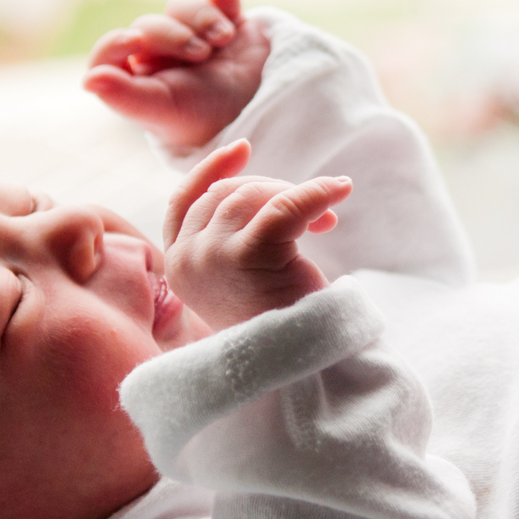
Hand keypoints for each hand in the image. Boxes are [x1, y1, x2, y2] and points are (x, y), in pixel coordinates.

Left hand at [84, 0, 271, 151]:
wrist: (258, 113)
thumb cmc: (202, 117)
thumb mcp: (161, 110)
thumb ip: (123, 96)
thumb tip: (87, 80)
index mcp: (138, 79)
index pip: (109, 53)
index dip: (114, 43)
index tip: (132, 41)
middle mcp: (161, 56)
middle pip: (150, 26)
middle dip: (175, 36)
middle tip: (200, 56)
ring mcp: (195, 38)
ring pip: (183, 8)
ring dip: (203, 19)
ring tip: (223, 40)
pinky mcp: (228, 24)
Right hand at [162, 139, 352, 328]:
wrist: (301, 369)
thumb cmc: (278, 328)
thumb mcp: (239, 282)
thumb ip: (230, 242)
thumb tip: (253, 187)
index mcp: (178, 268)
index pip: (183, 202)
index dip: (212, 170)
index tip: (243, 149)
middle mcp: (185, 261)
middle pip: (225, 194)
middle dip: (273, 191)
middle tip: (316, 214)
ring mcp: (211, 257)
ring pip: (254, 196)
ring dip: (297, 198)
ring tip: (327, 223)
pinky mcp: (247, 256)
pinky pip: (285, 206)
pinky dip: (316, 193)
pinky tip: (340, 189)